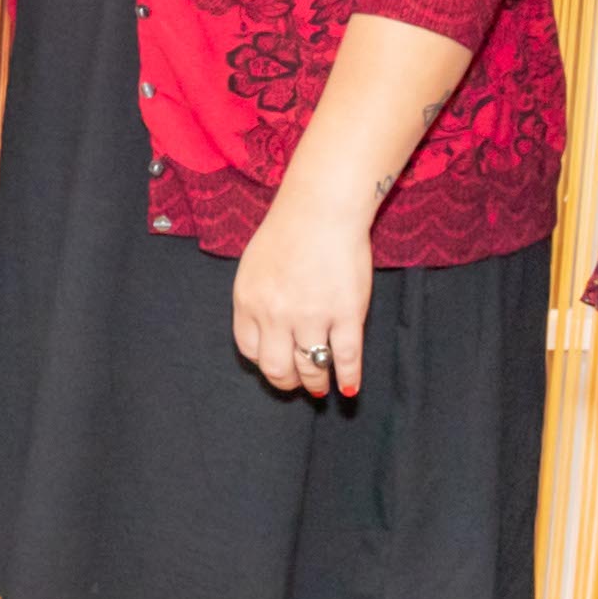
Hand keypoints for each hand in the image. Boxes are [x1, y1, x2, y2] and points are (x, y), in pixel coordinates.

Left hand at [231, 191, 376, 399]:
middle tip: (297, 384)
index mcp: (248, 301)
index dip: (263, 362)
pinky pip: (345, 358)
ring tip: (321, 388)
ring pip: (310, 367)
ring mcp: (311, 316)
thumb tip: (263, 328)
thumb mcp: (254, 266)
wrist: (322, 210)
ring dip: (316, 383)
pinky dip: (348, 377)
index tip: (275, 364)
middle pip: (275, 367)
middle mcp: (275, 314)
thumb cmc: (288, 231)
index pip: (250, 350)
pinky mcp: (345, 314)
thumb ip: (256, 299)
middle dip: (286, 382)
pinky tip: (349, 387)